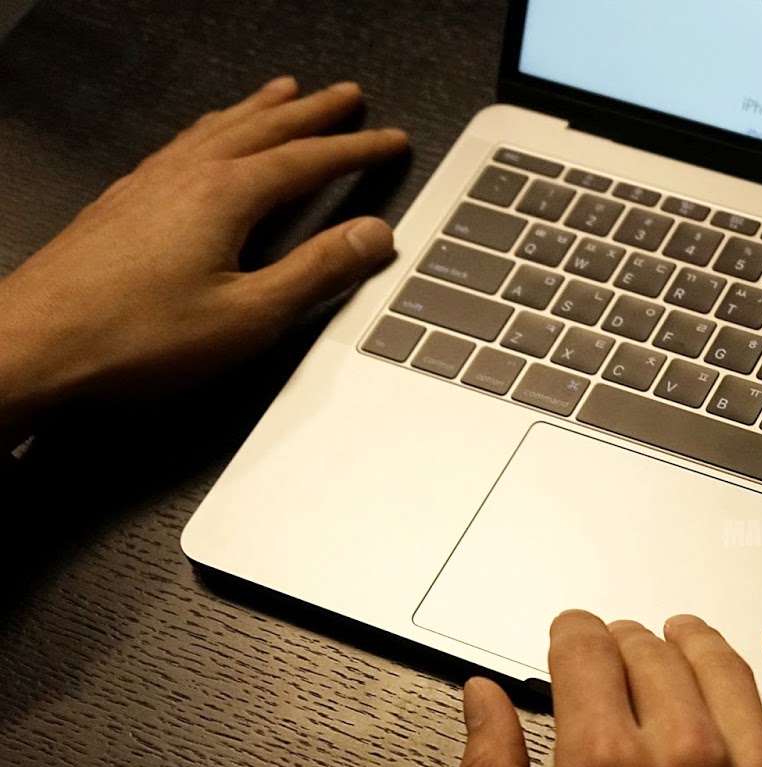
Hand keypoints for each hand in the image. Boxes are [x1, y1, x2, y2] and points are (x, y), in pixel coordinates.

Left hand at [0, 76, 407, 435]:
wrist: (33, 345)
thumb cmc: (136, 337)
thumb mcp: (250, 315)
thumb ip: (317, 271)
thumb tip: (374, 236)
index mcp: (226, 196)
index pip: (309, 160)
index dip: (357, 149)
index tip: (392, 140)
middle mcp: (187, 176)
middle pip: (264, 128)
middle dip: (312, 112)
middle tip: (346, 95)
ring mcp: (148, 184)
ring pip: (217, 127)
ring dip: (260, 110)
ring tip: (284, 94)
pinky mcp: (121, 203)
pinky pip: (182, 144)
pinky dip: (213, 129)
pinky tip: (207, 141)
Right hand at [457, 611, 761, 766]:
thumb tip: (480, 701)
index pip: (585, 650)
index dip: (570, 635)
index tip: (569, 640)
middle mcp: (684, 752)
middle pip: (648, 650)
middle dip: (620, 643)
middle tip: (612, 659)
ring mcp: (759, 765)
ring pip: (721, 660)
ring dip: (689, 641)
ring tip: (676, 643)